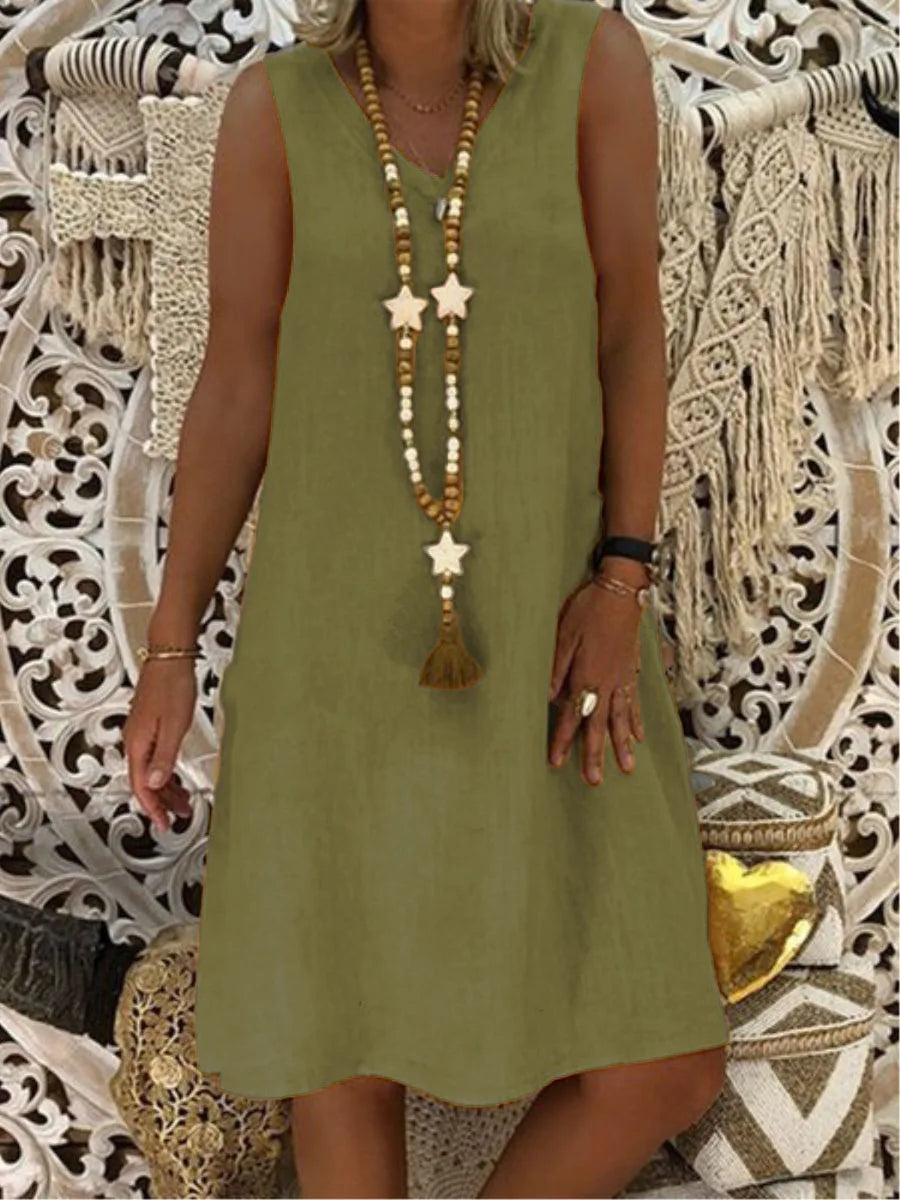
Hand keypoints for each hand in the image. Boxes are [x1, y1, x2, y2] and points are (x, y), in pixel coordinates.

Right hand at [123, 658, 196, 831]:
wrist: (170, 658)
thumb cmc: (172, 686)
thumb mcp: (174, 727)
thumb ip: (164, 758)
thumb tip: (154, 784)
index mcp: (138, 744)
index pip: (140, 786)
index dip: (153, 808)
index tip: (163, 822)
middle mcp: (135, 740)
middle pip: (145, 781)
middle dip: (162, 801)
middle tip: (178, 814)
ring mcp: (142, 733)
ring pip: (150, 770)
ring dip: (166, 787)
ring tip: (183, 799)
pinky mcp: (150, 725)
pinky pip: (155, 757)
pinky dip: (165, 770)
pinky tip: (176, 774)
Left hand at [548, 579, 643, 785]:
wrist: (621, 591)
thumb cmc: (588, 610)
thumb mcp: (563, 635)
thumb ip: (556, 669)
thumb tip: (548, 697)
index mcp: (586, 675)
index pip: (572, 715)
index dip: (563, 740)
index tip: (556, 762)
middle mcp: (607, 683)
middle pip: (599, 725)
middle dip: (596, 754)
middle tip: (594, 780)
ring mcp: (622, 679)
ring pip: (622, 719)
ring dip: (622, 745)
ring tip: (626, 769)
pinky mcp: (632, 671)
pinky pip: (634, 703)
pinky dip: (636, 721)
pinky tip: (637, 737)